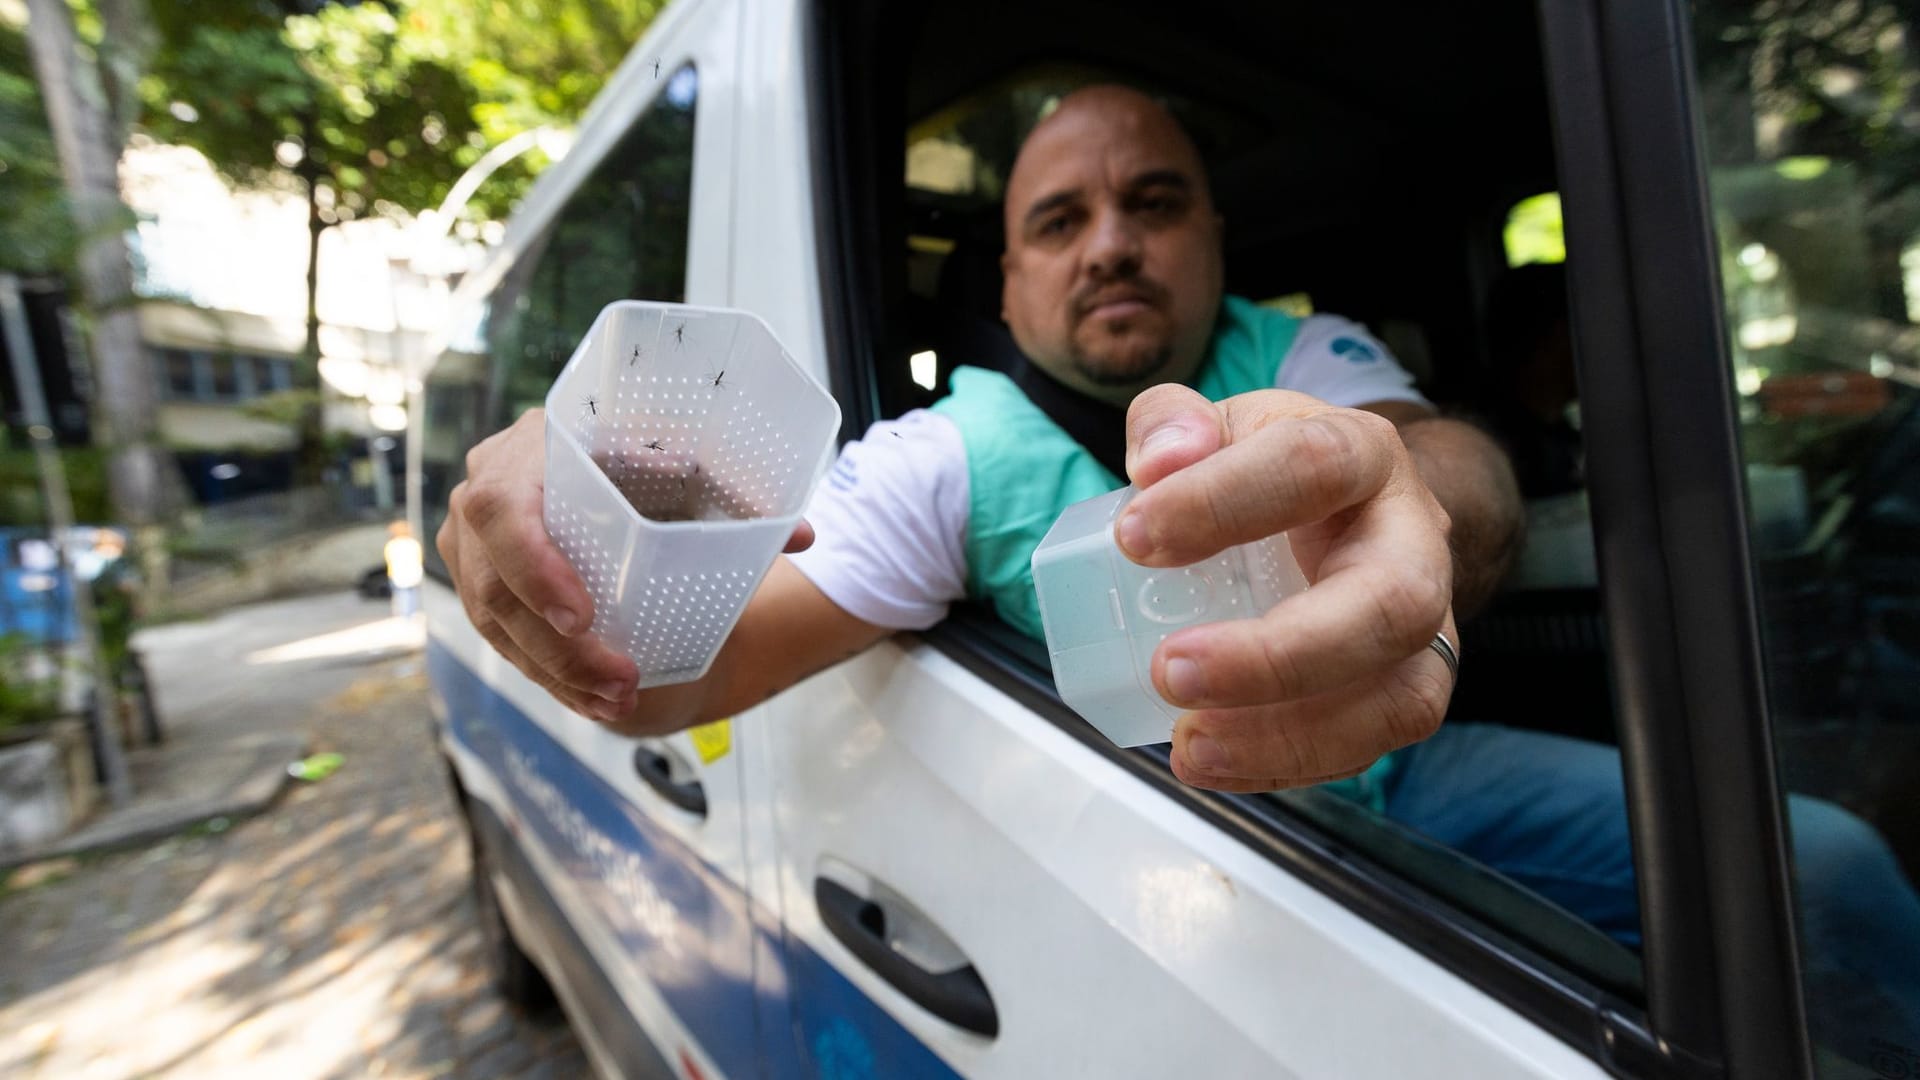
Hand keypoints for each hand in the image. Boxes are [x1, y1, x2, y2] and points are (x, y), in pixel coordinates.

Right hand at [437, 407, 814, 724]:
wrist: (616, 486)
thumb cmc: (651, 470)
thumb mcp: (690, 473)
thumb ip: (740, 496)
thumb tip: (800, 536)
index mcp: (532, 445)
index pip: (501, 509)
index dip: (533, 568)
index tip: (585, 618)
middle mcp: (486, 489)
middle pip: (494, 583)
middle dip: (558, 647)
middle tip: (620, 681)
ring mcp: (472, 544)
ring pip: (495, 623)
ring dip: (558, 672)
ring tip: (617, 699)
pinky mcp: (479, 585)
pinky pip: (502, 643)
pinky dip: (552, 678)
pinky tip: (596, 702)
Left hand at [1120, 385, 1456, 791]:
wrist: (1350, 515)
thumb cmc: (1272, 472)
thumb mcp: (1221, 426)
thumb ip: (1173, 425)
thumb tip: (1158, 463)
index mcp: (1365, 457)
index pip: (1315, 467)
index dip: (1222, 501)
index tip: (1132, 537)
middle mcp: (1414, 544)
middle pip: (1390, 605)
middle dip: (1278, 655)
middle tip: (1170, 672)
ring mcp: (1424, 629)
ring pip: (1400, 698)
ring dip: (1289, 735)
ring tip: (1189, 743)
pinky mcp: (1406, 692)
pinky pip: (1370, 746)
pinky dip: (1287, 764)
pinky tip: (1213, 761)